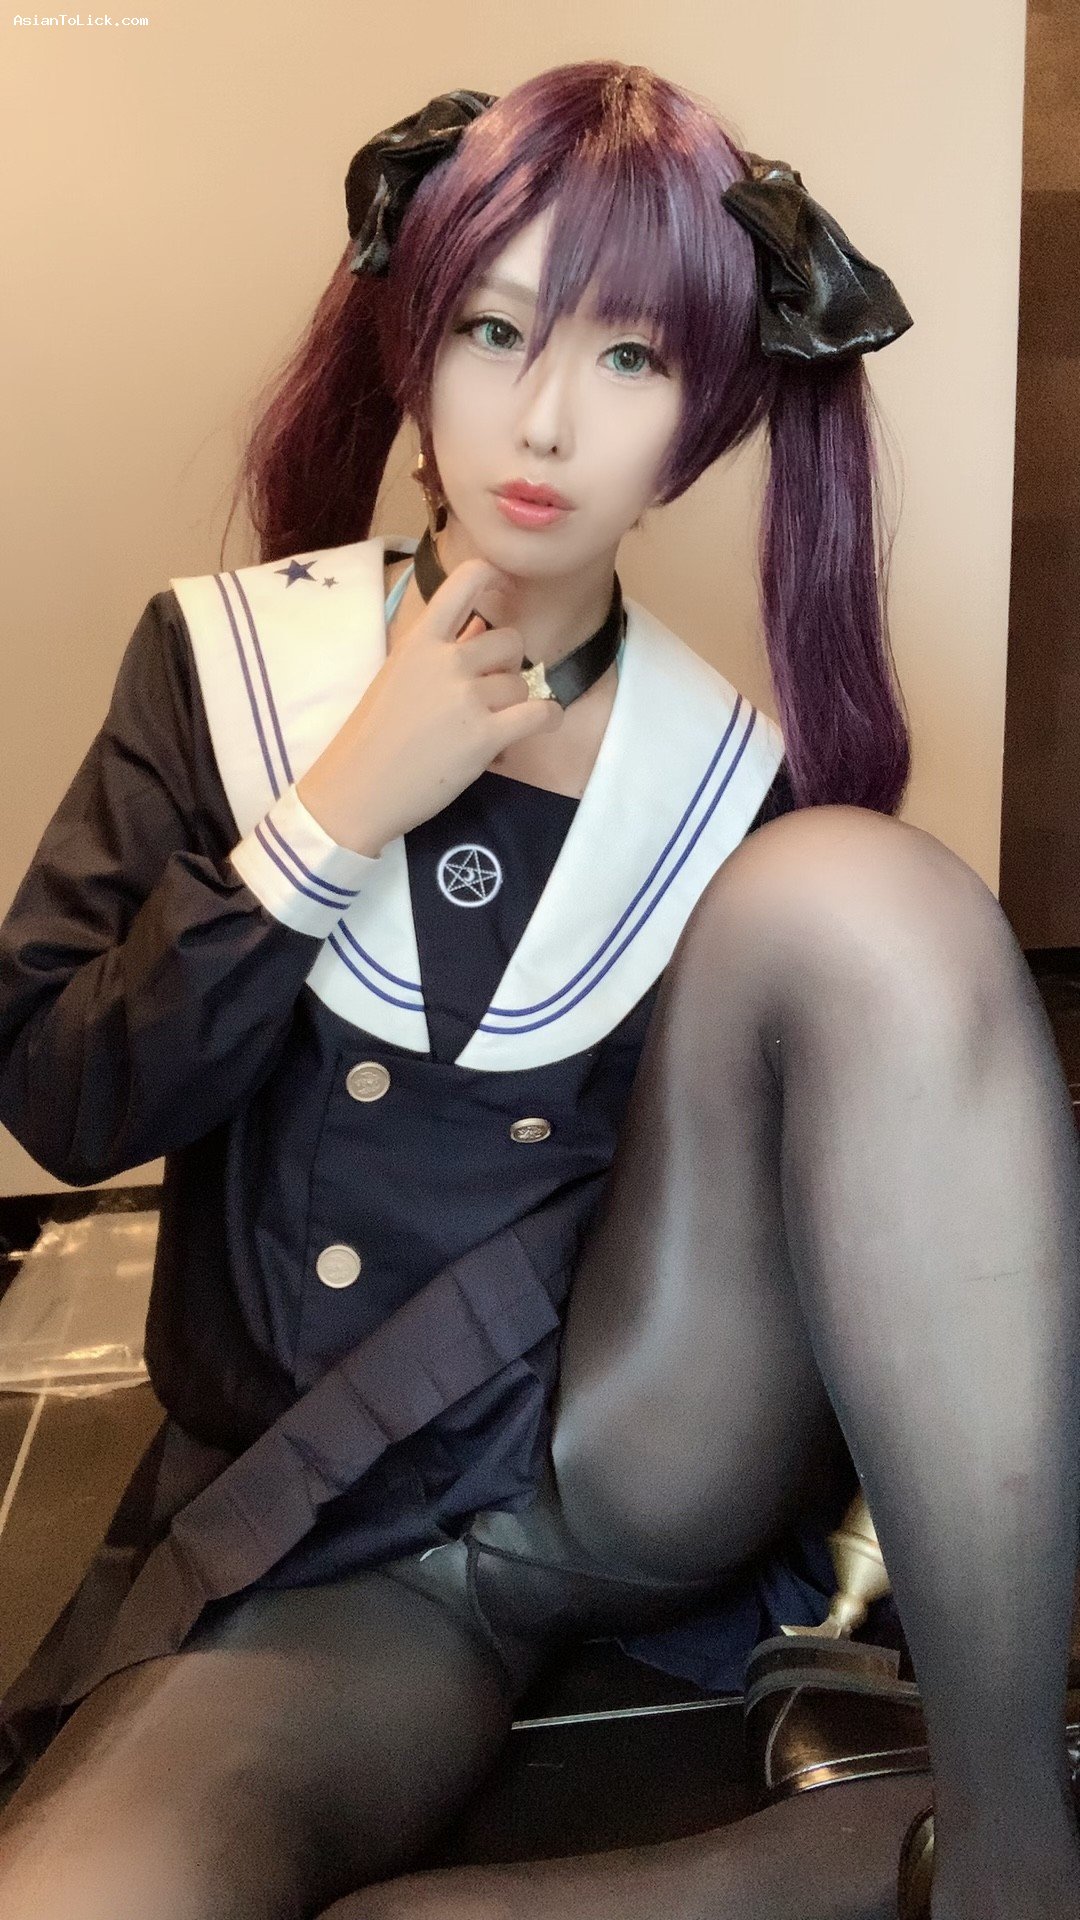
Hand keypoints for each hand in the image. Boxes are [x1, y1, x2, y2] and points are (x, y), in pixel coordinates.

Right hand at [296, 556, 562, 856]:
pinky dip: (548, 719)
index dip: (494, 576)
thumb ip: (441, 649)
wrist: (357, 789)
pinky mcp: (485, 736)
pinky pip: (541, 714)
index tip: (504, 588)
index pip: (466, 581)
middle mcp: (446, 661)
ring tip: (491, 726)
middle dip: (508, 667)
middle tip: (490, 694)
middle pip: (509, 641)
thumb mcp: (399, 677)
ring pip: (523, 683)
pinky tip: (539, 724)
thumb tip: (482, 626)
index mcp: (419, 641)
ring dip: (517, 704)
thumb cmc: (372, 736)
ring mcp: (467, 698)